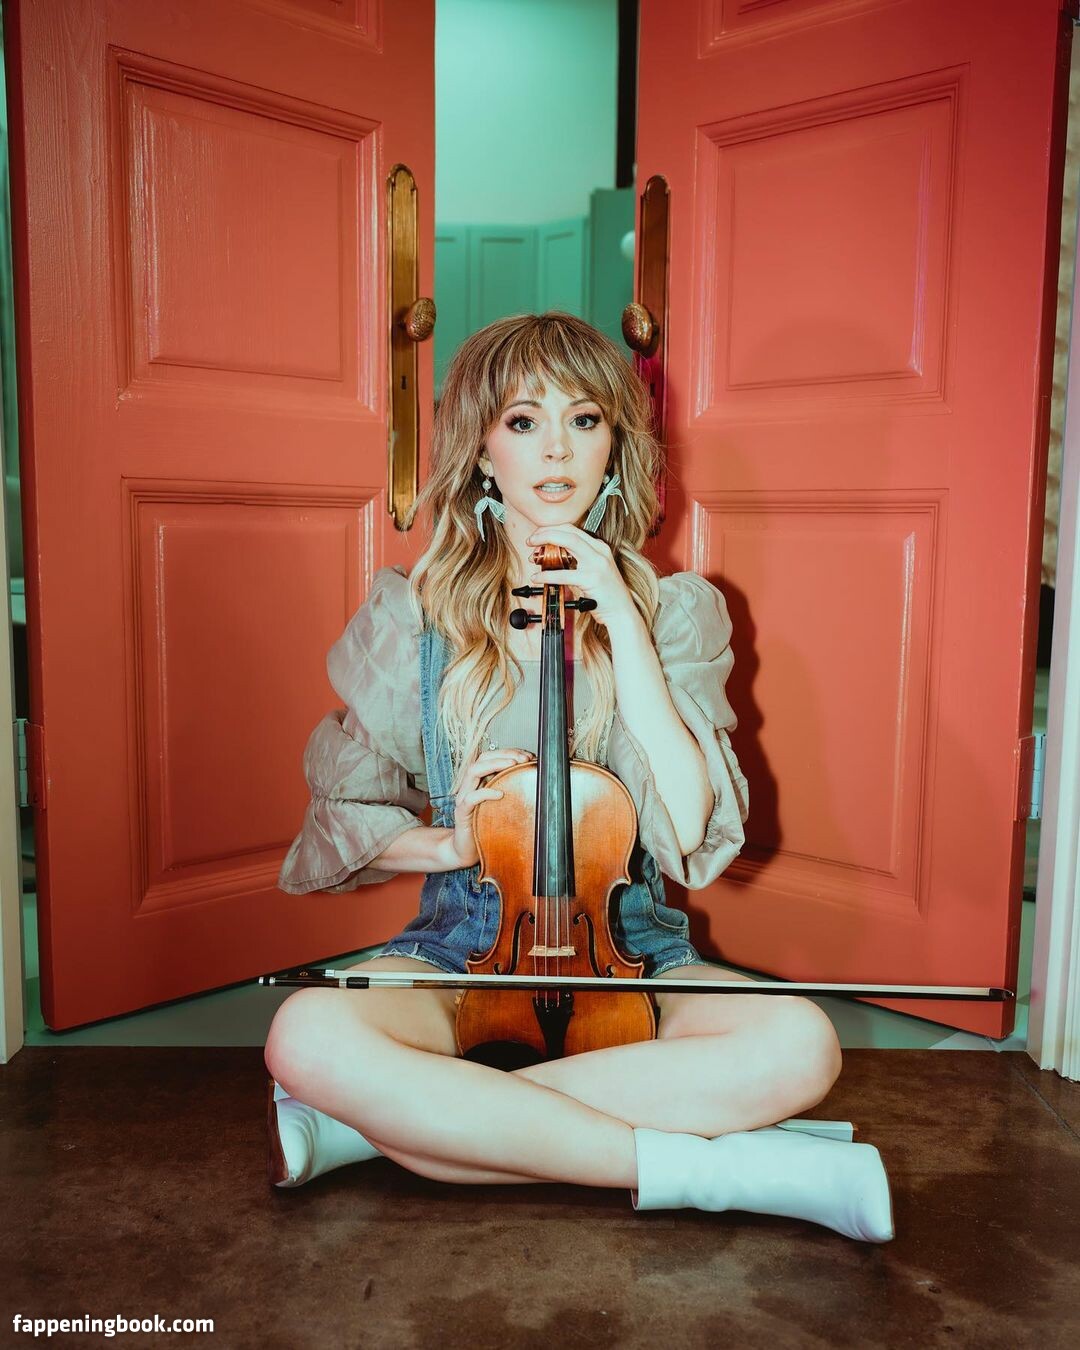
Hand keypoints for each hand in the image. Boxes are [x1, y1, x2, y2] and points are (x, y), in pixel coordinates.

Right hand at [445, 747, 534, 868]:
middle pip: (482, 758)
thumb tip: (535, 782)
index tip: (528, 755)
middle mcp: (469, 786)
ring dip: (494, 764)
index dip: (508, 752)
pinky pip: (471, 798)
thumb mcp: (500, 807)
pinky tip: (500, 793)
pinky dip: (486, 793)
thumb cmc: (484, 827)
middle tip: (524, 758)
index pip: (491, 757)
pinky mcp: (462, 813)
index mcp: (479, 782)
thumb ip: (510, 792)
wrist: (465, 849)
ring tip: (512, 764)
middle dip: (504, 754)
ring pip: (473, 771)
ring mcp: (464, 798)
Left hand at [525, 524, 638, 630]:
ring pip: (567, 542)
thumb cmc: (604, 595)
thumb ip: (576, 561)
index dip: (552, 529)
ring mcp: (597, 563)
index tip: (538, 536)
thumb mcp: (592, 571)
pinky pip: (563, 573)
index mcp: (599, 546)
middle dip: (545, 533)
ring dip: (545, 545)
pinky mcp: (591, 578)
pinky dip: (546, 574)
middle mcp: (599, 550)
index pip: (572, 529)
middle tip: (531, 541)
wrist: (621, 612)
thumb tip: (550, 556)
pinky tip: (537, 577)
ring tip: (533, 556)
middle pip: (568, 531)